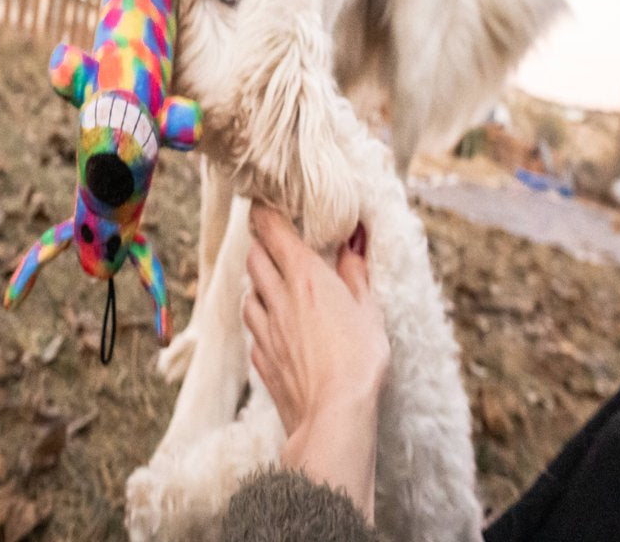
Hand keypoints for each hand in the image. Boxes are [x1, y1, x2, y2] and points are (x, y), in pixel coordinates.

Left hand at [243, 203, 389, 519]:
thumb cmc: (359, 361)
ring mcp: (266, 330)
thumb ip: (356, 273)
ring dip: (259, 283)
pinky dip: (261, 321)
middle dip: (261, 245)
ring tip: (275, 284)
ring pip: (250, 294)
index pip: (272, 230)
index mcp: (306, 278)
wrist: (333, 418)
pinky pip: (253, 330)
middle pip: (255, 258)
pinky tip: (275, 328)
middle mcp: (279, 297)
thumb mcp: (370, 311)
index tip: (262, 201)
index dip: (263, 211)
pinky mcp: (262, 359)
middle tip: (273, 240)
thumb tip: (353, 240)